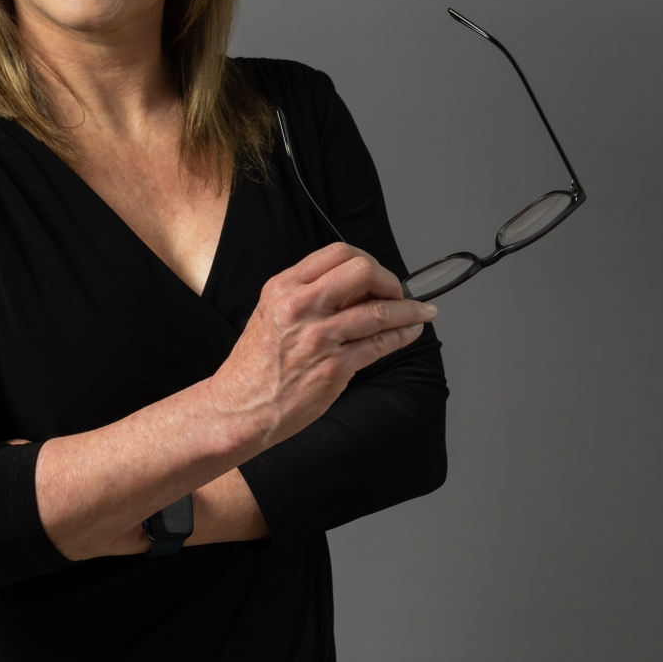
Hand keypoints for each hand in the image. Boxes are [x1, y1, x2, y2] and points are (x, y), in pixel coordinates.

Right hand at [208, 242, 435, 450]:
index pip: (337, 253)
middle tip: (398, 293)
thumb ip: (306, 296)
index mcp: (283, 288)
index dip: (366, 261)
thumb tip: (354, 289)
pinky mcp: (334, 367)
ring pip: (378, 310)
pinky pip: (379, 344)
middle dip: (389, 280)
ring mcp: (318, 337)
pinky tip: (411, 332)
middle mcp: (300, 306)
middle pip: (362, 271)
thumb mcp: (270, 314)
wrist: (239, 407)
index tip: (376, 276)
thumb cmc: (255, 366)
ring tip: (423, 312)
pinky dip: (403, 335)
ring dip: (409, 310)